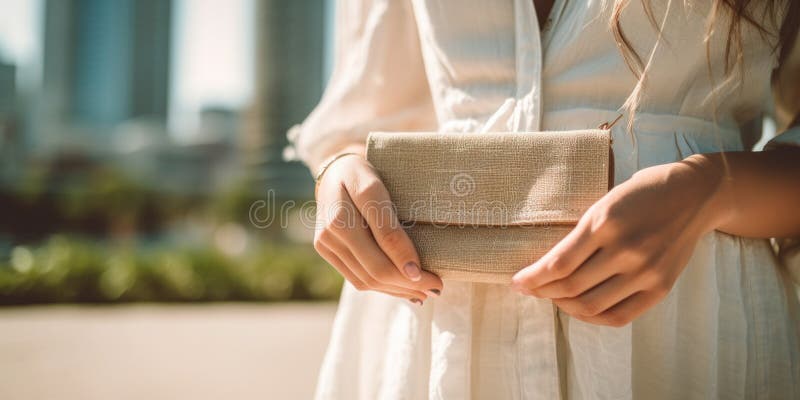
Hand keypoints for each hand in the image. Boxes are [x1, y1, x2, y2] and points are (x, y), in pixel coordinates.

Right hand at [313, 147, 442, 303]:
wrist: (334, 170)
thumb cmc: (362, 174)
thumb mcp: (377, 188)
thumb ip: (390, 228)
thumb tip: (411, 270)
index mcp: (342, 215)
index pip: (383, 251)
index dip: (411, 270)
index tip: (437, 280)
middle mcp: (329, 233)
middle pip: (374, 271)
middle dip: (408, 284)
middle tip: (436, 288)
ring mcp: (325, 245)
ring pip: (365, 281)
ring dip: (397, 290)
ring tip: (423, 292)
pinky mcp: (327, 252)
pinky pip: (356, 279)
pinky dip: (382, 287)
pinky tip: (403, 289)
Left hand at [511, 156, 726, 325]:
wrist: (695, 194)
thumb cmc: (643, 192)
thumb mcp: (606, 201)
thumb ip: (582, 233)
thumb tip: (548, 264)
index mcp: (605, 222)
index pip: (558, 263)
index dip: (533, 278)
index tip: (517, 281)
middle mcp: (625, 250)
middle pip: (570, 287)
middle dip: (543, 291)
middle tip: (531, 289)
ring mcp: (645, 271)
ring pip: (591, 305)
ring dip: (564, 305)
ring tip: (553, 297)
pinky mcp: (660, 287)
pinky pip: (618, 316)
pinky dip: (593, 317)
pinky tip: (580, 308)